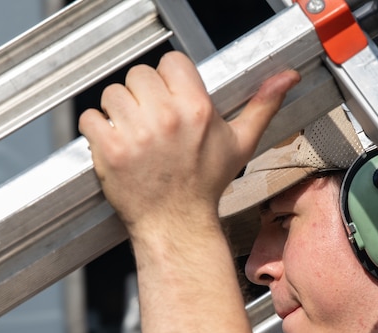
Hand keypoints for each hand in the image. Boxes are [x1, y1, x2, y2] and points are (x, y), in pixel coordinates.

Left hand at [78, 51, 299, 235]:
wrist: (177, 224)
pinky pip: (90, 119)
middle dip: (142, 95)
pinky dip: (97, 130)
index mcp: (197, 109)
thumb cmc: (206, 184)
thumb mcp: (241, 143)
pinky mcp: (110, 151)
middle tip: (151, 121)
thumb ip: (262, 105)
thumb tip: (287, 78)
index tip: (170, 100)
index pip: (170, 62)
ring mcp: (136, 134)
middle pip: (138, 75)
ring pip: (112, 94)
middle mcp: (166, 117)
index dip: (168, 80)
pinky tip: (117, 146)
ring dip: (118, 112)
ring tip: (134, 135)